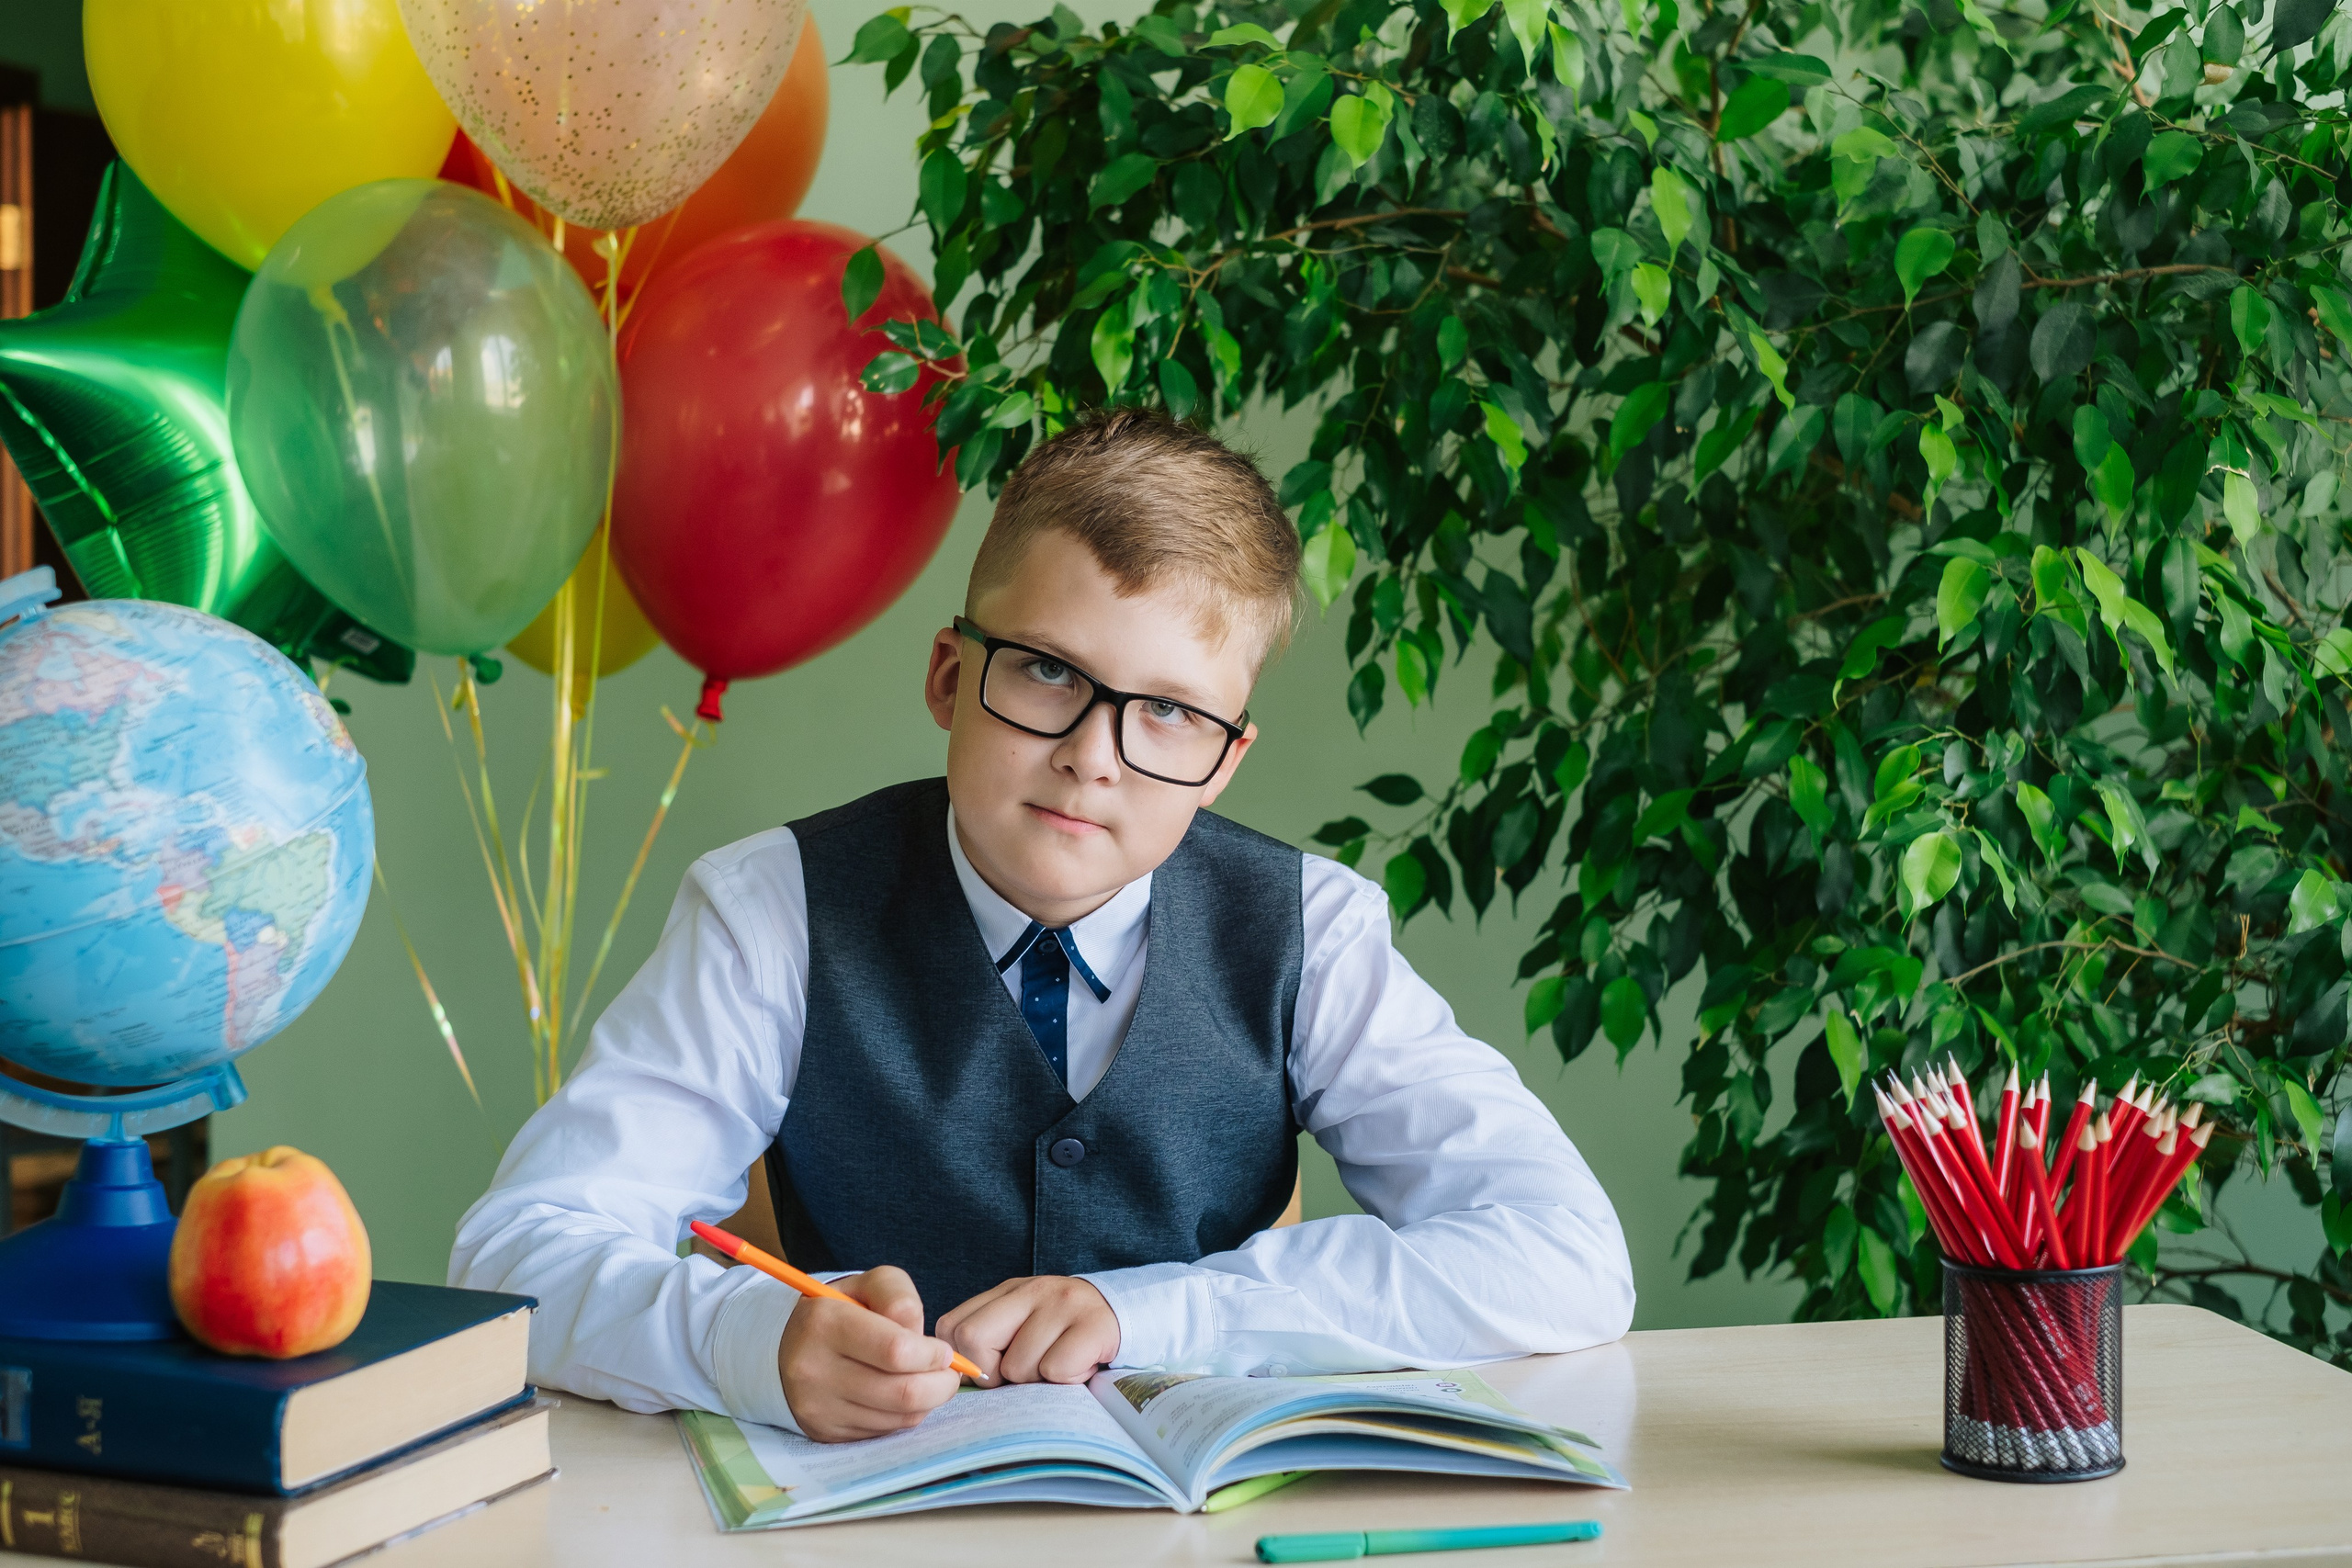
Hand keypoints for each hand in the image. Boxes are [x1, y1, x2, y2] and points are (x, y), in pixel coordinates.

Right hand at [777, 1266, 962, 1442]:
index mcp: (825, 1323)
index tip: (943, 1351)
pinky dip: (902, 1416)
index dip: (932, 1354)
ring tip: (927, 1381)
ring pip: (897, 1418)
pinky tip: (899, 1396)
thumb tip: (925, 1343)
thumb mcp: (869, 1285)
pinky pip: (883, 1432)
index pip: (896, 1351)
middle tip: (948, 1373)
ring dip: (926, 1402)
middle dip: (940, 1385)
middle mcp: (814, 1369)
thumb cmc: (841, 1311)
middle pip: (902, 1393)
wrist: (787, 1347)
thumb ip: (900, 1299)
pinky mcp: (825, 1432)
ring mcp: (817, 1407)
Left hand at [936, 1275, 1120, 1386]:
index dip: (966, 1360)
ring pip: (1017, 1365)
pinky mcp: (1093, 1324)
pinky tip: (1081, 1366)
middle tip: (1023, 1374)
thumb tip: (955, 1380)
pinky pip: (1056, 1369)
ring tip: (1060, 1364)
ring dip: (1037, 1380)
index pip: (952, 1327)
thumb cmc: (1067, 1336)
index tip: (995, 1369)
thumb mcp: (1025, 1327)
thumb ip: (990, 1342)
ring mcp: (1063, 1303)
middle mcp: (1031, 1290)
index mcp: (1007, 1292)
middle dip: (992, 1372)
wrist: (1131, 1315)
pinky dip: (1066, 1379)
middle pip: (972, 1338)